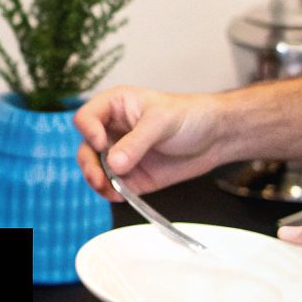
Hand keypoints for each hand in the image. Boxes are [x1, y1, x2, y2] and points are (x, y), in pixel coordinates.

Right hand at [74, 86, 224, 200]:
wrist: (216, 137)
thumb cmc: (189, 115)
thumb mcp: (161, 122)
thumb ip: (136, 143)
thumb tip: (114, 165)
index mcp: (114, 107)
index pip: (86, 117)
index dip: (88, 131)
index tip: (100, 143)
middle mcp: (113, 131)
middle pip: (86, 148)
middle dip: (89, 164)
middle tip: (98, 177)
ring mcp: (121, 156)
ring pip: (96, 170)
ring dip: (97, 181)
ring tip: (107, 188)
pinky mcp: (133, 177)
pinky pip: (114, 187)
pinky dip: (112, 193)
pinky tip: (120, 195)